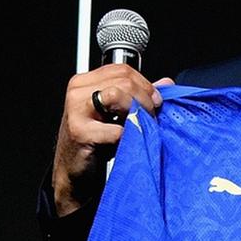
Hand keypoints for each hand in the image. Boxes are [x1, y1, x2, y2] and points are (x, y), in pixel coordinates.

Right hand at [50, 63, 162, 208]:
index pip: (122, 69)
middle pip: (123, 80)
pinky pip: (114, 128)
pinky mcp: (79, 132)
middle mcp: (78, 91)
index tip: (156, 101)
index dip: (144, 84)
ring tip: (138, 126)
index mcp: (85, 82)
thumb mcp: (117, 114)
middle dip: (144, 98)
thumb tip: (166, 83)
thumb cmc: (96, 143)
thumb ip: (140, 95)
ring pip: (116, 94)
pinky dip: (126, 136)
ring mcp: (76, 110)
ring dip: (136, 111)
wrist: (74, 171)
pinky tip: (125, 142)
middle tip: (151, 116)